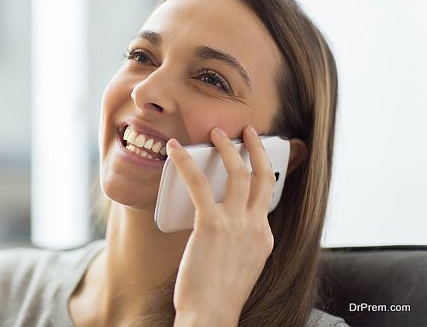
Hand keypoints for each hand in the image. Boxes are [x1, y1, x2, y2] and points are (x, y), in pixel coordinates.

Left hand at [169, 125, 275, 325]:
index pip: (265, 199)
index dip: (259, 176)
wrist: (211, 316)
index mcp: (263, 238)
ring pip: (239, 173)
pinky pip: (198, 183)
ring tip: (217, 133)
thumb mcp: (240, 266)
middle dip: (257, 150)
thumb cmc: (218, 296)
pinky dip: (185, 162)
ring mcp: (236, 225)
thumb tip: (222, 226)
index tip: (249, 163)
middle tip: (248, 132)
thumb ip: (238, 242)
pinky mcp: (211, 224)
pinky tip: (175, 150)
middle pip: (263, 178)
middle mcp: (255, 227)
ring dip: (227, 147)